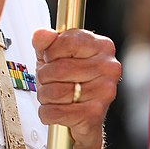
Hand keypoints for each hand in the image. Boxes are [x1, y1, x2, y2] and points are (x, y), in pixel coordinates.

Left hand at [32, 28, 120, 148]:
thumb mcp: (54, 55)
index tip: (50, 58)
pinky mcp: (95, 114)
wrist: (81, 115)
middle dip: (44, 77)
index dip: (50, 52)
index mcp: (102, 46)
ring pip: (56, 92)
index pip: (68, 42)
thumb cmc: (69, 80)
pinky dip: (47, 113)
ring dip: (45, 95)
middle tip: (48, 80)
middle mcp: (109, 67)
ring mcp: (104, 91)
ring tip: (52, 95)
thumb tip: (41, 34)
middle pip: (60, 68)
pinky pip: (56, 112)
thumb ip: (45, 42)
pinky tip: (55, 109)